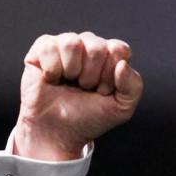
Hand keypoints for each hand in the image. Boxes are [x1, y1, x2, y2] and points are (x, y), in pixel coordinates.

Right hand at [12, 32, 143, 160]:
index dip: (110, 74)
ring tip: (69, 83)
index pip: (118, 49)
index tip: (103, 91)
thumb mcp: (121, 108)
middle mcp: (89, 46)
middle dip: (91, 76)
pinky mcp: (42, 49)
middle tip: (84, 89)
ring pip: (72, 43)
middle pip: (96, 47)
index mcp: (110, 56)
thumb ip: (133, 86)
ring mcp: (65, 45)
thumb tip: (122, 64)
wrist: (57, 133)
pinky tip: (52, 79)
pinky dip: (52, 69)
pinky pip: (49, 46)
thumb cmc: (88, 118)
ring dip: (71, 71)